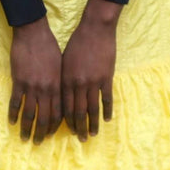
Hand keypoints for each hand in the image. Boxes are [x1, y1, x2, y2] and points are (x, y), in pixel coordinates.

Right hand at [9, 16, 62, 143]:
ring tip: (25, 139)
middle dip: (42, 133)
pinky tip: (11, 122)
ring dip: (27, 129)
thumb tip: (59, 97)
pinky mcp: (18, 81)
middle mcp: (46, 89)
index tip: (52, 134)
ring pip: (30, 114)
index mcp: (58, 86)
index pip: (59, 112)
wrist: (33, 33)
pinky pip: (15, 102)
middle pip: (45, 117)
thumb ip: (59, 83)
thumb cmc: (49, 47)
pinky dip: (13, 114)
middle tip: (38, 143)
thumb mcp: (60, 66)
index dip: (55, 126)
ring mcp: (32, 86)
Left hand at [60, 0, 121, 140]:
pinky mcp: (106, 77)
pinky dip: (107, 110)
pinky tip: (107, 119)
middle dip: (79, 128)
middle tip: (81, 140)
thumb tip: (63, 96)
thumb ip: (64, 79)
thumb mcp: (64, 61)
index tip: (67, 131)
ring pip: (92, 109)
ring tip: (93, 134)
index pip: (64, 107)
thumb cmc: (77, 43)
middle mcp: (78, 84)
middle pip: (78, 112)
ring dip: (92, 124)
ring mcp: (93, 81)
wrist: (95, 29)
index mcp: (66, 80)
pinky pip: (107, 99)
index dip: (66, 121)